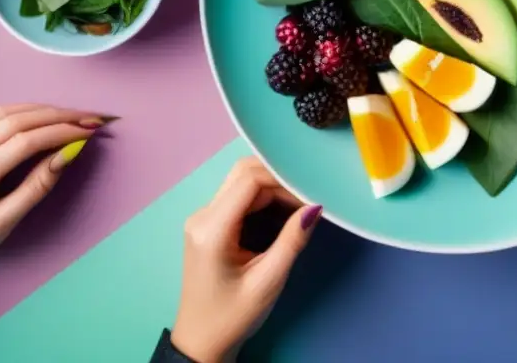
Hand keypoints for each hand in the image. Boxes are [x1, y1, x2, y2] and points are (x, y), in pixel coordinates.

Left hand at [0, 104, 101, 267]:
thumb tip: (65, 156)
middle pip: (19, 120)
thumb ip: (34, 189)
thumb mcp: (0, 225)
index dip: (62, 131)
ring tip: (72, 115)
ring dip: (43, 109)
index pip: (26, 141)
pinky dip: (24, 110)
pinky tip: (42, 116)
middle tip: (92, 117)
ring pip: (6, 111)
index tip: (91, 131)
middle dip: (60, 115)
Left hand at [171, 157, 320, 362]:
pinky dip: (264, 198)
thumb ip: (291, 241)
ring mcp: (203, 218)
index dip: (282, 179)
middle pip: (243, 174)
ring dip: (273, 188)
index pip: (249, 180)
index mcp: (212, 228)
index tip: (311, 191)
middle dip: (279, 179)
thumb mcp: (268, 281)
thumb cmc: (233, 316)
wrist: (202, 342)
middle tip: (308, 196)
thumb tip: (315, 207)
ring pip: (242, 182)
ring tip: (300, 205)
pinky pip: (239, 197)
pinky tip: (283, 213)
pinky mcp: (209, 224)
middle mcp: (202, 216)